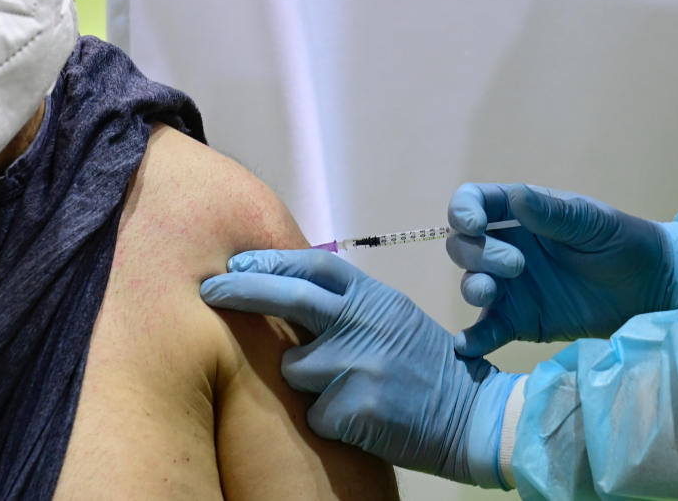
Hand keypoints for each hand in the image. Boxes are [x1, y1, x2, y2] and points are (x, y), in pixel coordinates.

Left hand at [200, 250, 521, 486]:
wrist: (469, 416)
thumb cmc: (421, 363)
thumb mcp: (390, 316)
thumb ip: (346, 302)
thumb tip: (284, 284)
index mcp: (374, 297)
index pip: (314, 266)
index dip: (271, 260)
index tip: (236, 262)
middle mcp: (366, 323)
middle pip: (291, 300)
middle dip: (242, 291)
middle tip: (209, 290)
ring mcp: (360, 365)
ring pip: (293, 368)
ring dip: (304, 380)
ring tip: (344, 388)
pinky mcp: (354, 408)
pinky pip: (310, 411)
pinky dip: (323, 418)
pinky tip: (357, 417)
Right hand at [447, 183, 677, 356]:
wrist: (655, 291)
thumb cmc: (626, 243)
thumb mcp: (595, 223)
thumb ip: (555, 214)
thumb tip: (516, 198)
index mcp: (520, 214)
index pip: (474, 203)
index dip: (463, 210)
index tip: (473, 224)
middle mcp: (505, 248)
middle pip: (463, 246)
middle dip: (477, 253)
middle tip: (517, 265)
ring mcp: (510, 288)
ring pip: (470, 283)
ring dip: (472, 287)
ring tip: (491, 294)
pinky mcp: (519, 322)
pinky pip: (488, 329)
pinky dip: (473, 338)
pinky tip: (466, 345)